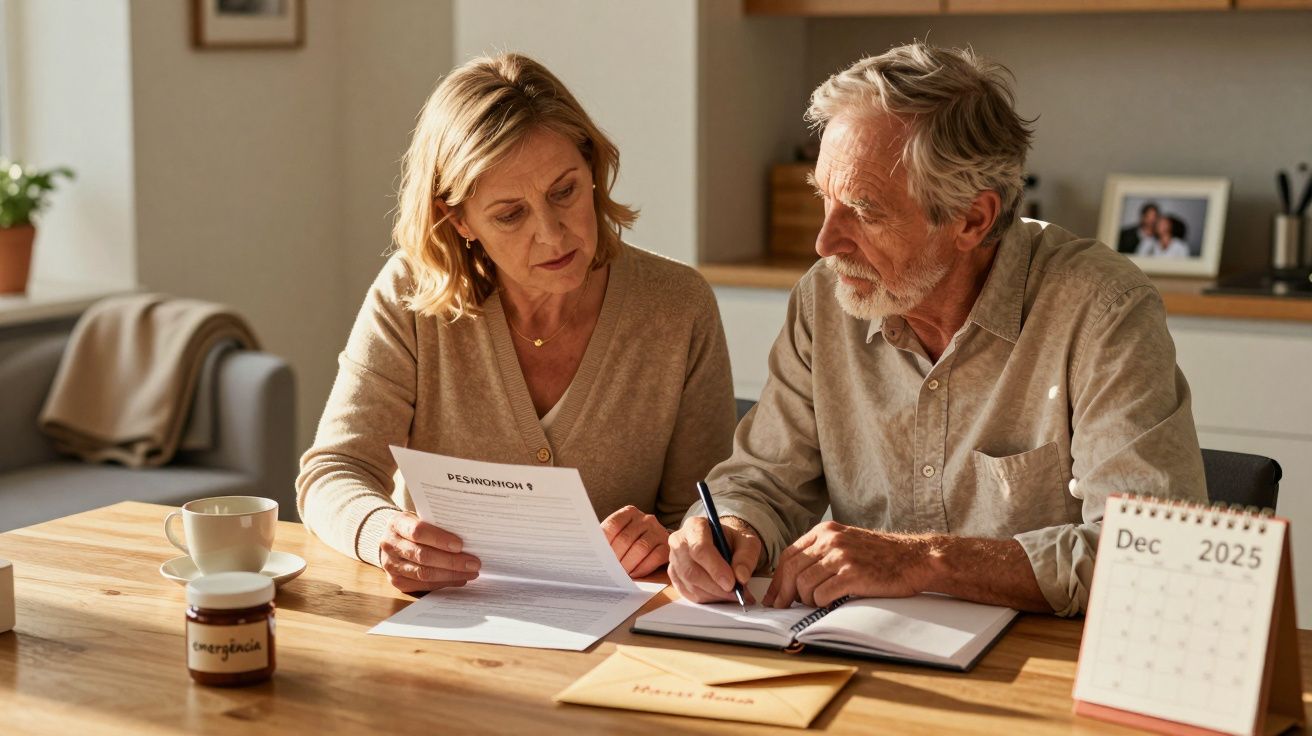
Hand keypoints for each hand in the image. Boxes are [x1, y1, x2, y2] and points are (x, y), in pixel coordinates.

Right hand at [379, 512, 481, 593]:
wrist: (392, 538)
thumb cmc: (414, 526)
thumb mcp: (421, 517)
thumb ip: (438, 525)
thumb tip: (469, 538)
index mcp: (396, 523)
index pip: (418, 531)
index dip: (440, 539)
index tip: (460, 545)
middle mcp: (390, 544)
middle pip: (423, 556)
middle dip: (451, 561)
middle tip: (474, 563)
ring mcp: (391, 565)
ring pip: (423, 574)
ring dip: (451, 575)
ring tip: (470, 573)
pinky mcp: (396, 581)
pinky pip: (422, 585)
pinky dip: (443, 583)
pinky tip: (459, 579)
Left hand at [601, 505, 670, 577]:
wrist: (655, 545)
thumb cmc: (630, 542)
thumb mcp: (618, 535)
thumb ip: (606, 540)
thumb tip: (591, 554)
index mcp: (629, 512)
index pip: (613, 525)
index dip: (604, 544)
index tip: (599, 558)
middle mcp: (645, 519)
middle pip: (625, 538)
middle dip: (615, 558)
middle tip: (609, 570)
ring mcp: (658, 531)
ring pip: (641, 548)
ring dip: (628, 564)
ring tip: (621, 574)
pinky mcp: (668, 545)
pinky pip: (656, 557)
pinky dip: (643, 568)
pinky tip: (635, 574)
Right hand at [668, 516, 762, 603]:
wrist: (722, 542)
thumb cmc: (731, 540)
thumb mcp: (747, 541)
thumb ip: (746, 557)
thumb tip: (741, 577)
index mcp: (695, 526)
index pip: (700, 549)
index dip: (715, 569)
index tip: (731, 583)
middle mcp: (679, 542)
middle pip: (692, 570)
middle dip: (716, 587)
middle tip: (736, 593)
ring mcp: (674, 560)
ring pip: (690, 584)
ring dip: (714, 594)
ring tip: (732, 594)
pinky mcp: (674, 576)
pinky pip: (688, 593)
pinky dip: (707, 598)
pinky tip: (720, 594)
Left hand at [764, 521, 924, 607]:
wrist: (914, 558)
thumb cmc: (880, 556)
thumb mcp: (846, 543)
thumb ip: (821, 553)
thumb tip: (792, 578)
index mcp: (825, 531)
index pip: (789, 555)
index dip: (777, 579)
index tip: (773, 596)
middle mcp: (831, 540)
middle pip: (792, 571)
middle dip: (784, 594)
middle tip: (782, 607)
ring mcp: (842, 556)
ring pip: (804, 585)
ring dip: (807, 600)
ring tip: (817, 603)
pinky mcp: (853, 575)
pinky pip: (822, 595)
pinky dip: (822, 604)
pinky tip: (831, 603)